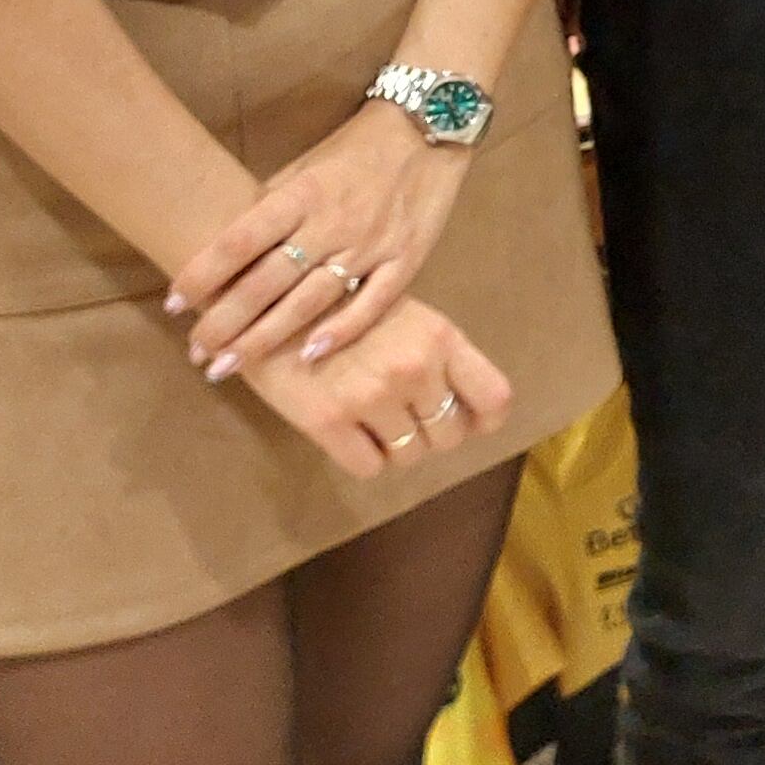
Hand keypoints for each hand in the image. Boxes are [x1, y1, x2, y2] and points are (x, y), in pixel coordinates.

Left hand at [170, 106, 468, 378]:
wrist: (430, 128)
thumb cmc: (357, 148)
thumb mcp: (305, 165)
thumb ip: (272, 206)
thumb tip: (232, 249)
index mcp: (301, 194)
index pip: (240, 240)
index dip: (203, 274)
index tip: (174, 304)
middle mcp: (330, 223)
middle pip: (266, 281)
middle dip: (225, 321)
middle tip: (197, 353)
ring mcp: (369, 245)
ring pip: (308, 301)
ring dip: (265, 338)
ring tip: (228, 366)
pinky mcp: (404, 260)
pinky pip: (371, 303)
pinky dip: (340, 331)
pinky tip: (308, 357)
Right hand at [237, 294, 512, 482]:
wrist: (270, 297)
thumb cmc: (345, 304)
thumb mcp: (408, 316)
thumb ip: (440, 357)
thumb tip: (470, 414)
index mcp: (440, 337)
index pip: (493, 398)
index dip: (481, 419)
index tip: (464, 420)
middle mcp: (414, 368)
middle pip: (449, 436)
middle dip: (430, 433)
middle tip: (401, 414)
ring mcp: (371, 396)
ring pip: (409, 456)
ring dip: (394, 446)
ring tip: (370, 417)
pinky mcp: (328, 421)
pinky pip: (369, 467)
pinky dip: (362, 457)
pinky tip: (347, 429)